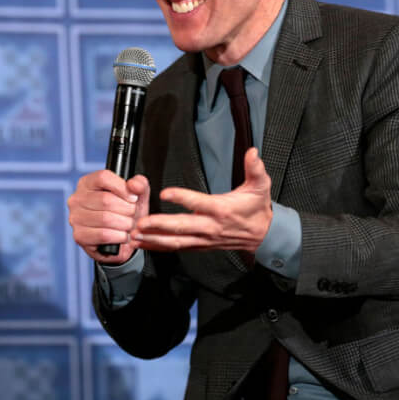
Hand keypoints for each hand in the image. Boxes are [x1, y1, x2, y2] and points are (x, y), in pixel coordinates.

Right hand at [67, 170, 149, 263]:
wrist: (123, 239)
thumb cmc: (127, 213)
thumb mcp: (137, 196)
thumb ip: (140, 185)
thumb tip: (133, 185)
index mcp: (87, 183)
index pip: (103, 177)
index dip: (122, 188)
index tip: (134, 198)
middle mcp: (77, 199)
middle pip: (106, 199)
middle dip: (127, 209)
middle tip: (134, 215)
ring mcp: (76, 218)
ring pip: (105, 218)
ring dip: (125, 224)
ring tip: (130, 225)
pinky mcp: (79, 236)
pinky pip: (103, 235)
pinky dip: (119, 236)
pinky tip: (123, 236)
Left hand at [133, 147, 272, 253]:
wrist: (263, 235)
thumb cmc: (258, 209)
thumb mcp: (260, 185)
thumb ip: (255, 168)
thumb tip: (252, 152)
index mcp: (221, 209)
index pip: (198, 203)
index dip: (182, 197)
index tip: (165, 193)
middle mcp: (210, 226)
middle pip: (182, 226)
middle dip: (159, 225)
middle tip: (140, 223)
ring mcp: (204, 239)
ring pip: (177, 241)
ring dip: (155, 239)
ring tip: (135, 236)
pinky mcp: (201, 246)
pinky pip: (179, 247)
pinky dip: (161, 247)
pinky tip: (145, 245)